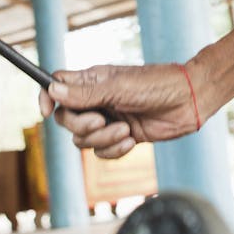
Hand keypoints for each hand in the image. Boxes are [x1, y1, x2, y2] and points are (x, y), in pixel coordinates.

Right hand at [38, 62, 200, 158]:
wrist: (188, 101)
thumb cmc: (157, 85)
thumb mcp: (119, 88)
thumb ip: (85, 93)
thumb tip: (52, 90)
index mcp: (92, 81)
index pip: (57, 86)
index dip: (46, 97)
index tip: (45, 110)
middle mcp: (96, 100)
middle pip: (65, 119)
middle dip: (80, 125)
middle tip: (101, 120)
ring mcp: (108, 119)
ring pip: (83, 139)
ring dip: (102, 139)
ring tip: (125, 131)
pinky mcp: (121, 137)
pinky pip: (102, 152)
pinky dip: (114, 150)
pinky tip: (131, 141)